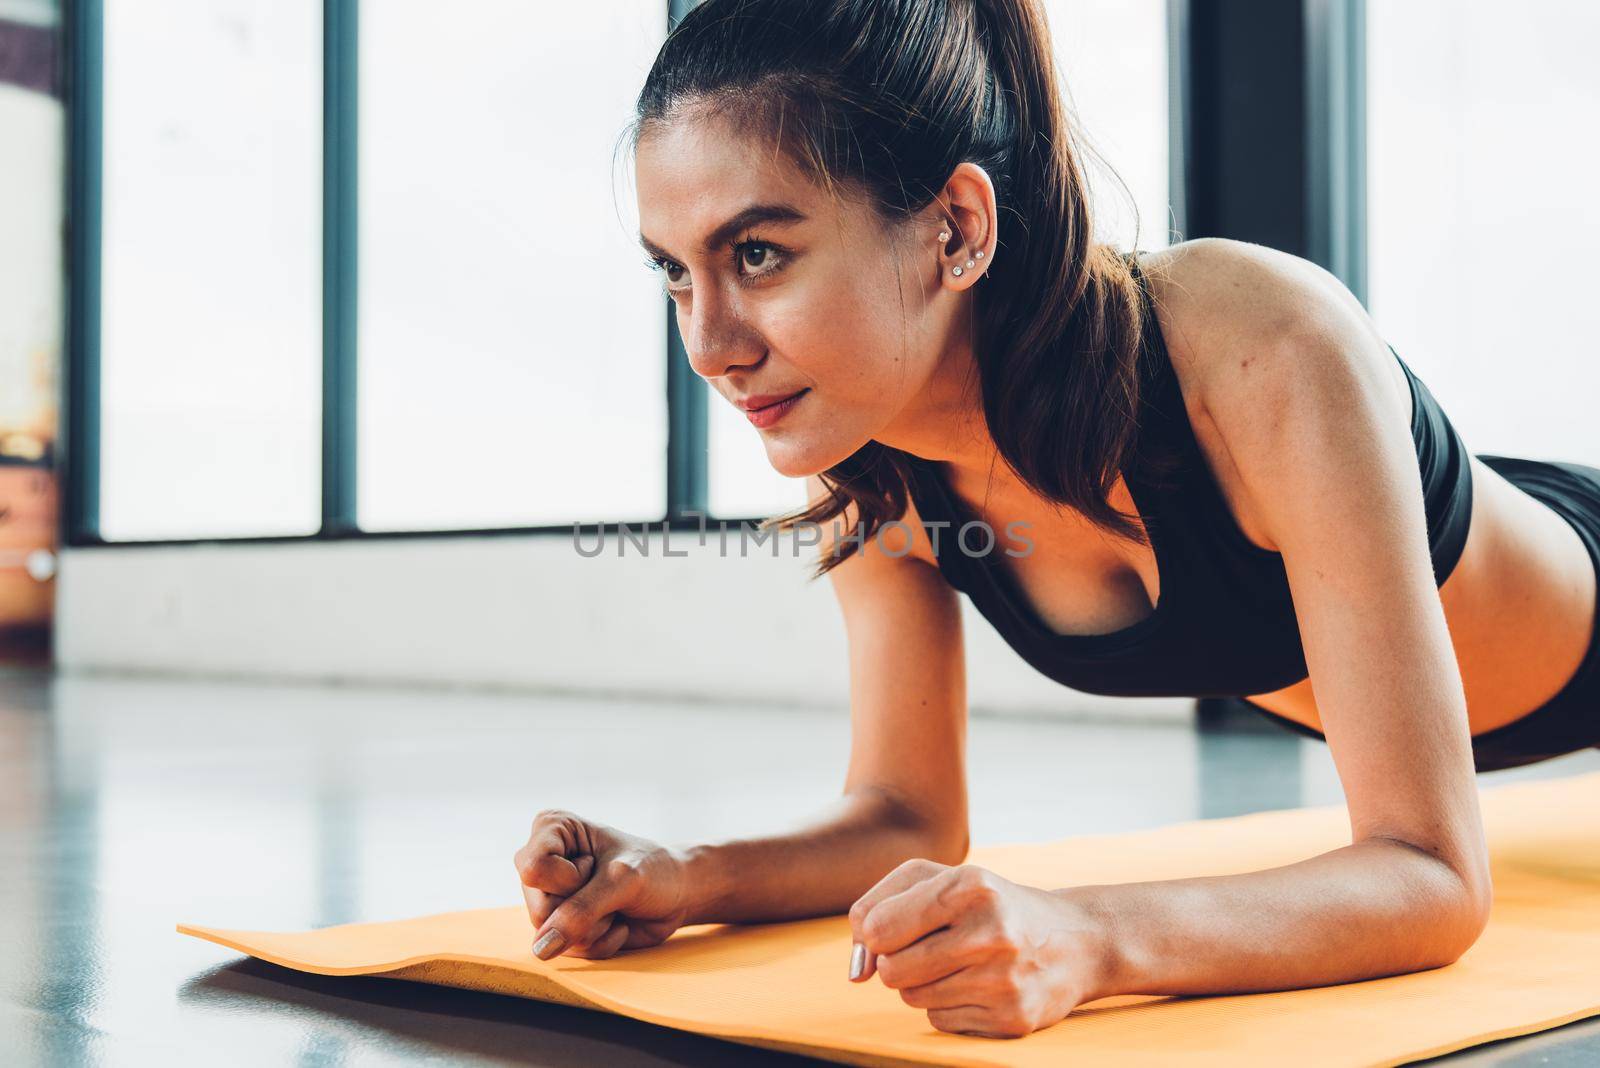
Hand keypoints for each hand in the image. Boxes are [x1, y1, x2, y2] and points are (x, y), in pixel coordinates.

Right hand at [513, 809, 692, 959]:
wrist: (679, 893)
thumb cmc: (654, 870)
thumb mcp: (621, 882)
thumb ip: (580, 912)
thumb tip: (540, 949)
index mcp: (551, 829)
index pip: (534, 869)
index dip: (569, 879)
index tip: (597, 864)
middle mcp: (543, 862)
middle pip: (538, 908)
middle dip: (584, 909)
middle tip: (611, 890)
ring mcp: (549, 897)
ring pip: (550, 936)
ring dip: (595, 929)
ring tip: (615, 906)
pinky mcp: (562, 927)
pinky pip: (568, 952)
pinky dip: (600, 944)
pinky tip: (617, 925)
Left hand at [847, 859, 1108, 1037]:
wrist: (1075, 940)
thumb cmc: (990, 904)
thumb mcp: (940, 879)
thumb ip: (880, 905)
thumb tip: (857, 969)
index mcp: (970, 885)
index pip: (878, 927)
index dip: (875, 933)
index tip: (894, 928)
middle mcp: (991, 931)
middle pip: (892, 970)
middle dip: (897, 961)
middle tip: (927, 947)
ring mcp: (1004, 979)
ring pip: (913, 998)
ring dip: (922, 983)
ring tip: (957, 962)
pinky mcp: (1013, 1018)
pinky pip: (940, 1021)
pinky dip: (947, 1005)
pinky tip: (977, 985)